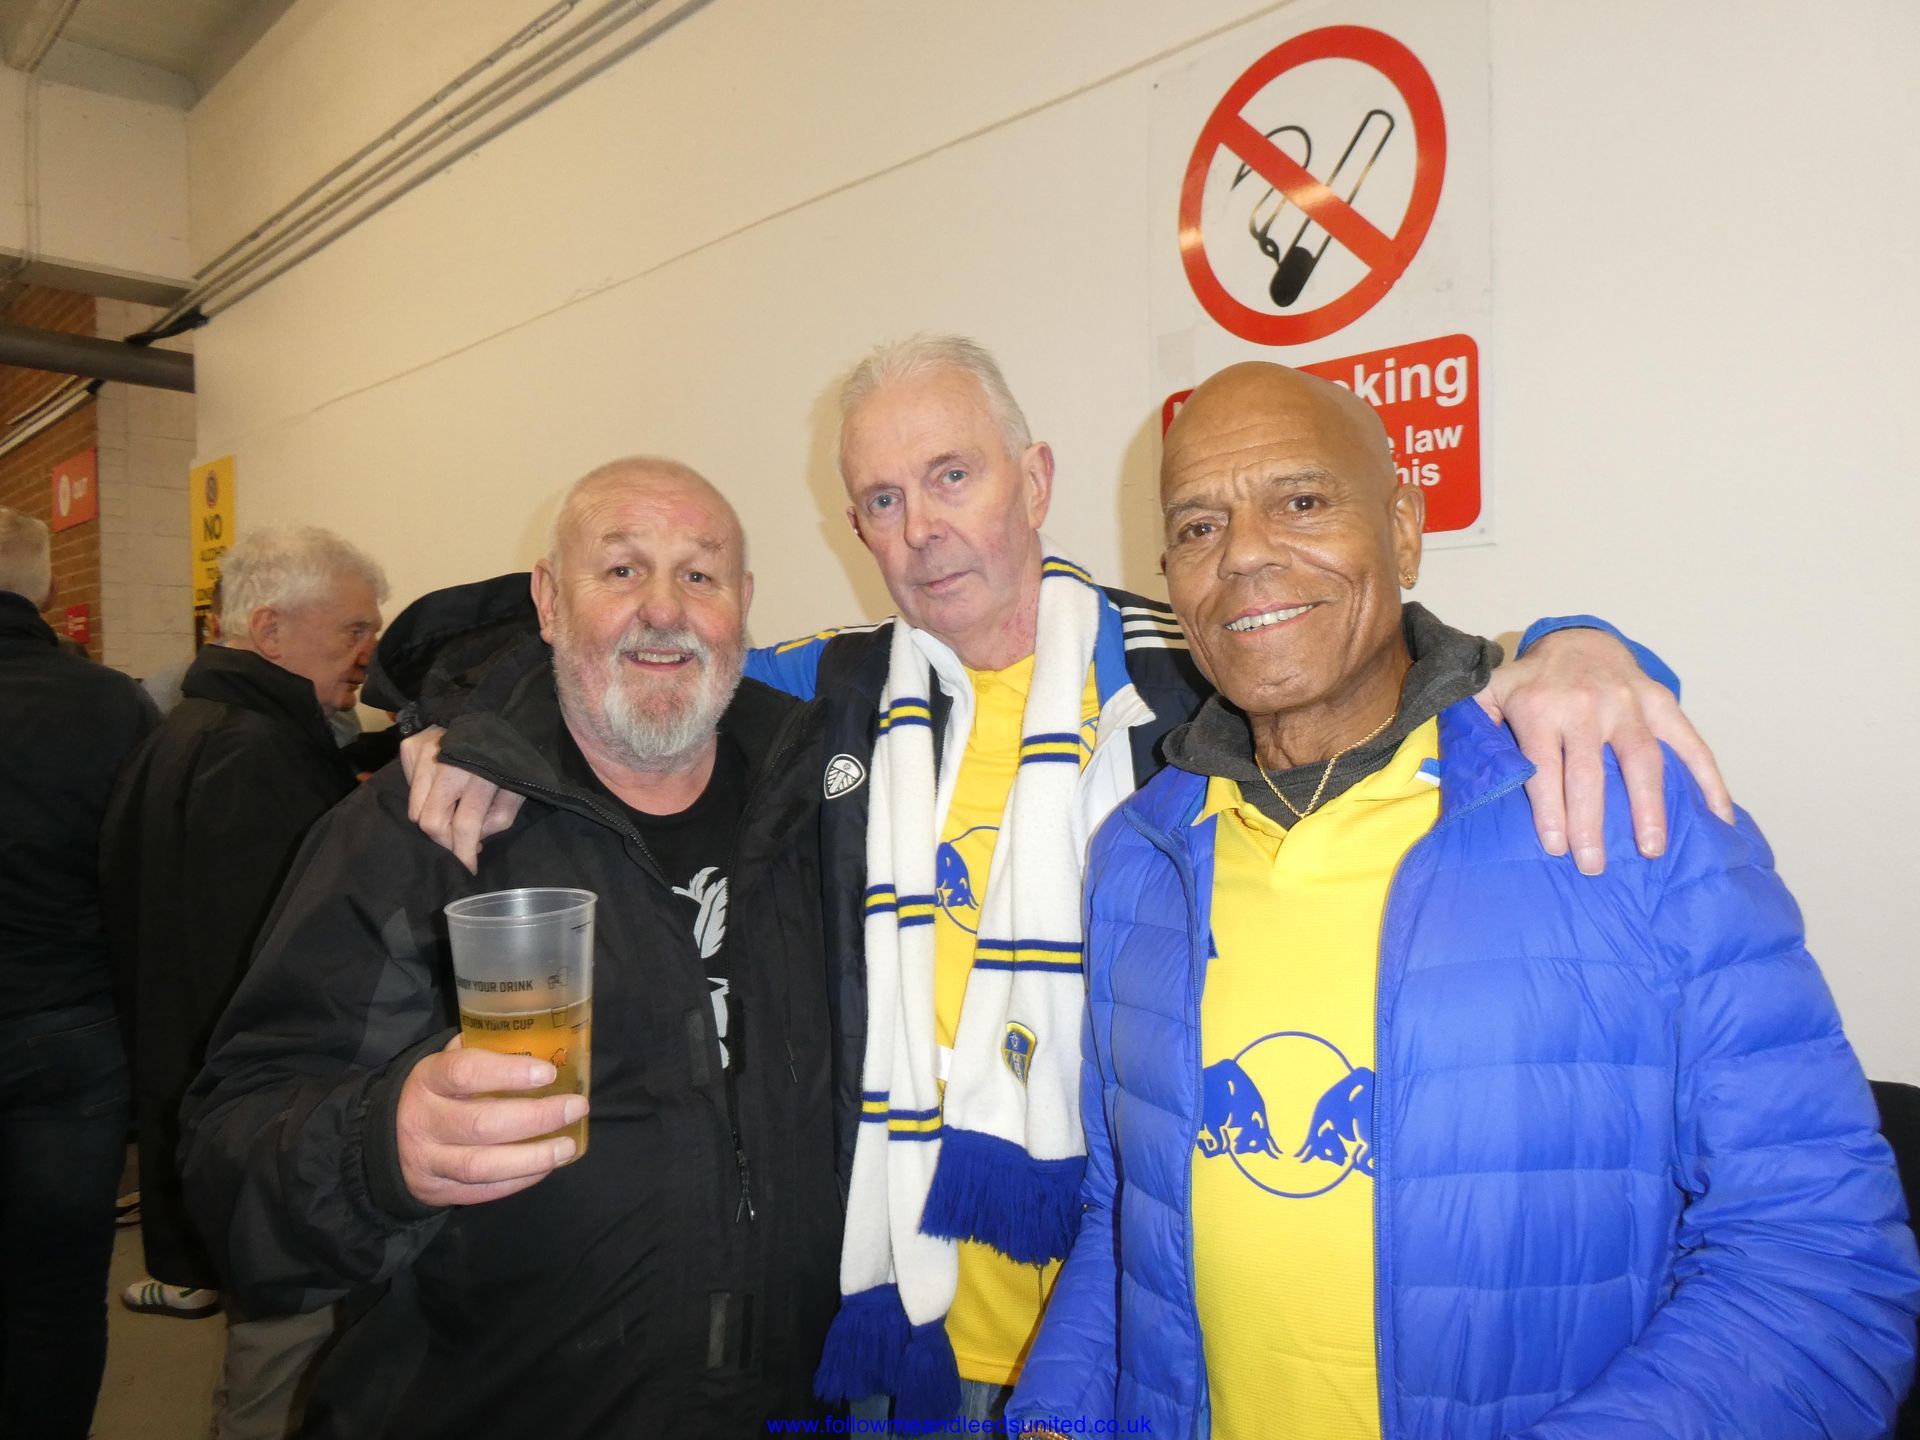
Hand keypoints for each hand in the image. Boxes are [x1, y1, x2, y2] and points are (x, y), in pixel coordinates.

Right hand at [395, 1035, 586, 1206]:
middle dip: (536, 1117)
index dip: (508, 1072)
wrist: (389, 1142)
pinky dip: (520, 1180)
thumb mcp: (446, 1064)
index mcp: (428, 1079)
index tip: (548, 1072)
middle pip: (481, 1123)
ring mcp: (428, 1161)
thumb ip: (482, 1052)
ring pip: (482, 1165)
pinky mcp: (438, 1191)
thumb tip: (540, 1042)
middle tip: (576, 1107)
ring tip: (568, 1146)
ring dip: (533, 1157)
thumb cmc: (437, 1093)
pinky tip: (547, 1166)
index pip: (464, 1072)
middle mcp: (423, 1121)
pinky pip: (483, 1191)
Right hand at [401, 726, 522, 873]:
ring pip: (415, 810)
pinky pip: (409, 789)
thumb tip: (474, 842)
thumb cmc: (508, 753)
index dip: (465, 853)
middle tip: (459, 842)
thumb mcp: (517, 786)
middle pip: (431, 823)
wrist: (493, 708)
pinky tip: (441, 787)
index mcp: (481, 775)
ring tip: (452, 814)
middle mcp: (447, 764)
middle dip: (445, 841)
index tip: (469, 868)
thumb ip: (499, 818)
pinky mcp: (410, 746)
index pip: (466, 825)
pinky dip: (423, 797)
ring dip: (434, 821)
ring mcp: (425, 753)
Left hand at [1478, 628, 1732, 874]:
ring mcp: (1629, 703)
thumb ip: (1471, 722)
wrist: (1579, 641)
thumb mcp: (1491, 693)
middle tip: (1594, 865)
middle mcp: (1587, 705)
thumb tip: (1453, 762)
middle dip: (1592, 821)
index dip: (1549, 808)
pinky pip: (1690, 741)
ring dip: (1649, 807)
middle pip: (1590, 771)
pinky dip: (1708, 778)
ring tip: (1649, 850)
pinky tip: (1718, 816)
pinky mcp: (1660, 703)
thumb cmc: (1531, 683)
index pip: (1545, 766)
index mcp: (1541, 708)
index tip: (1556, 847)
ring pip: (1642, 760)